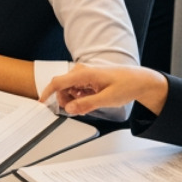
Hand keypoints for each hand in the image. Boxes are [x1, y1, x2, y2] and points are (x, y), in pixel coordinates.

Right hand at [38, 63, 168, 115]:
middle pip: (62, 87)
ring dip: (74, 100)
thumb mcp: (106, 99)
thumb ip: (86, 104)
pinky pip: (76, 89)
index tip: (41, 103)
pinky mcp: (88, 78)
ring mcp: (85, 74)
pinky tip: (90, 101)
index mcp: (85, 73)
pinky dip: (79, 97)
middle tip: (78, 111)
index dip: (47, 93)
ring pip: (69, 89)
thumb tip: (69, 109)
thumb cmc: (127, 85)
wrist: (140, 81)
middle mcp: (82, 71)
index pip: (58, 82)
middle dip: (66, 101)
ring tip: (88, 106)